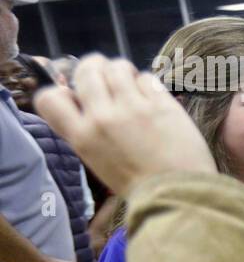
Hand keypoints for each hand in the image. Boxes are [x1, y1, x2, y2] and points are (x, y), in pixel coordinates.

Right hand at [32, 55, 215, 195]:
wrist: (177, 193)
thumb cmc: (138, 182)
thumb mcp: (98, 160)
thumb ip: (85, 130)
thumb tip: (76, 98)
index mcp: (82, 137)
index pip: (49, 98)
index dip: (60, 90)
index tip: (75, 94)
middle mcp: (102, 118)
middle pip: (87, 71)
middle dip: (95, 68)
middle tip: (107, 78)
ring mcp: (133, 108)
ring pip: (117, 67)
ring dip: (122, 71)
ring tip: (131, 84)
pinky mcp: (162, 104)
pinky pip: (146, 77)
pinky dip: (147, 84)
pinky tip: (152, 98)